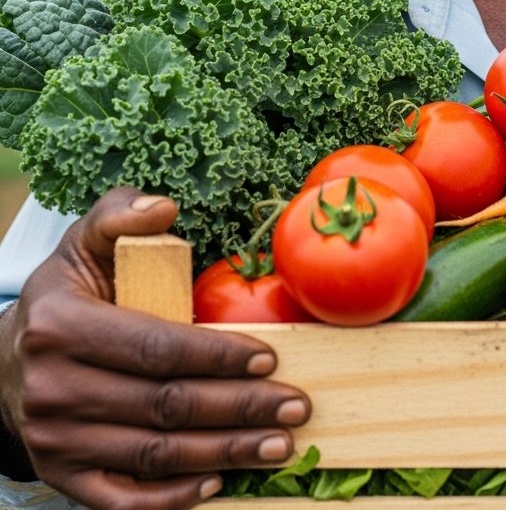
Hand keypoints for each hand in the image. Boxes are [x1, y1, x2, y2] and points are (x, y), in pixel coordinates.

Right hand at [0, 187, 311, 509]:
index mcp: (61, 327)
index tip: (269, 358)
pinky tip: (216, 483)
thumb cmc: (68, 294)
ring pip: (153, 452)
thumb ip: (121, 215)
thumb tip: (163, 207)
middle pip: (165, 406)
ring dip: (222, 453)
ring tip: (278, 445)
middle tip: (294, 407)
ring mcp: (54, 439)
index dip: (217, 356)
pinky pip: (121, 496)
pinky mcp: (60, 474)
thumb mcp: (86, 241)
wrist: (10, 357)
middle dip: (239, 409)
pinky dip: (171, 496)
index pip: (156, 348)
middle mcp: (54, 388)